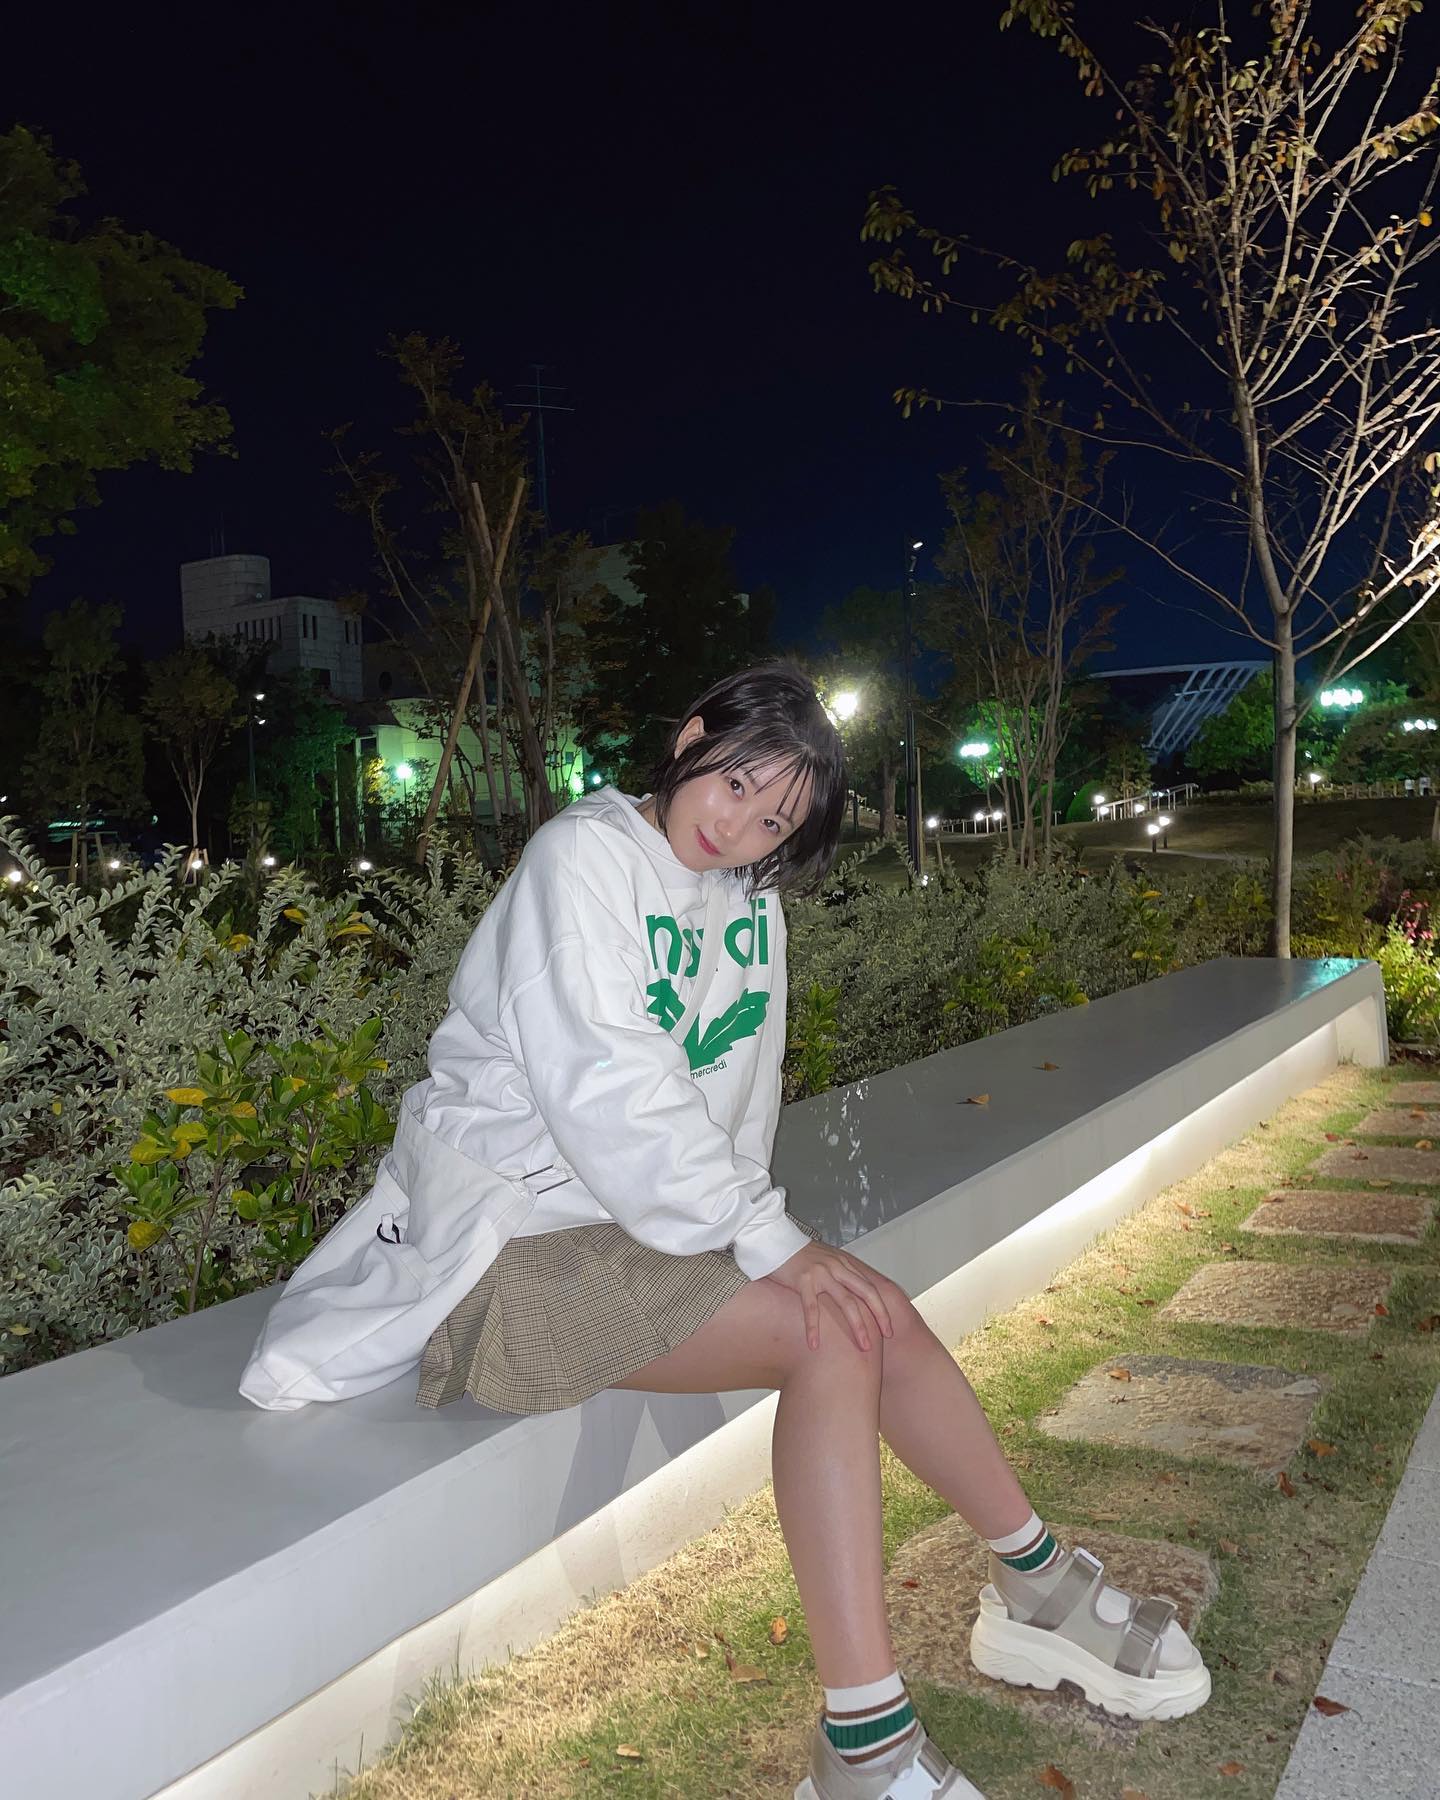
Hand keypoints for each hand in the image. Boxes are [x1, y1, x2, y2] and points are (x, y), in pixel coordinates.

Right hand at [769, 1243, 894, 1352]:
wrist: (775, 1241)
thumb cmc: (798, 1254)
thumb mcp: (825, 1260)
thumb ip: (839, 1274)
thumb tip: (852, 1296)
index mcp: (844, 1264)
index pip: (870, 1287)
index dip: (882, 1308)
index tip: (888, 1327)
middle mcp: (837, 1267)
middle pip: (866, 1293)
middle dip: (879, 1316)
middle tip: (885, 1336)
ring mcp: (821, 1273)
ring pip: (847, 1302)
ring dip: (857, 1326)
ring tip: (863, 1346)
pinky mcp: (803, 1280)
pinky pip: (811, 1308)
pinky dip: (813, 1328)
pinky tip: (814, 1344)